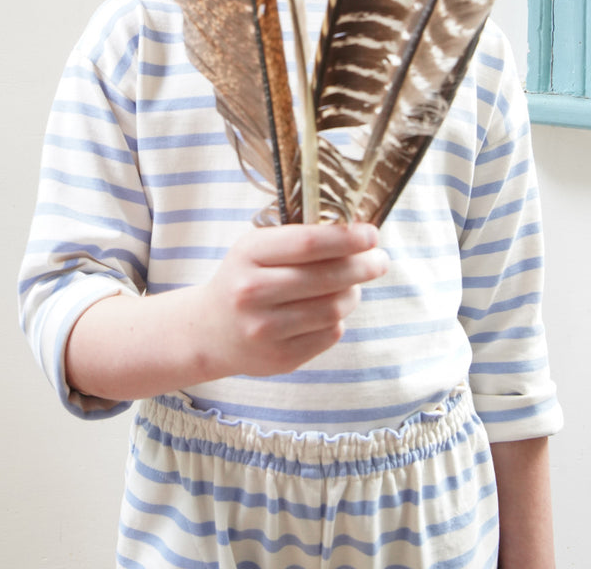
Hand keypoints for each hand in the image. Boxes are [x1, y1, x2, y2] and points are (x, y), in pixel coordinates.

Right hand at [190, 222, 388, 379]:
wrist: (209, 331)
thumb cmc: (244, 279)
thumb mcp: (256, 249)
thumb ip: (298, 239)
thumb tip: (356, 233)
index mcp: (248, 254)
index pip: (308, 242)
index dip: (347, 238)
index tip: (372, 234)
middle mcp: (252, 292)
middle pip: (326, 277)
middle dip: (363, 266)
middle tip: (380, 260)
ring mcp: (265, 329)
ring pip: (332, 309)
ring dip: (353, 294)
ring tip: (354, 285)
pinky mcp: (280, 358)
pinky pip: (329, 334)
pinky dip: (338, 319)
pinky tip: (330, 310)